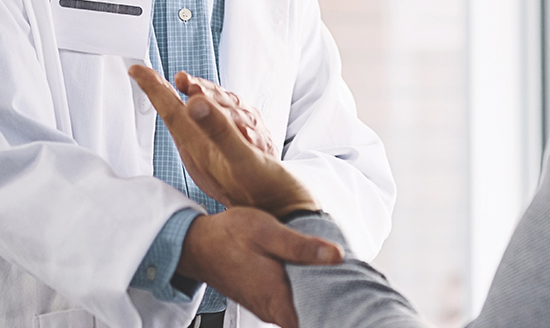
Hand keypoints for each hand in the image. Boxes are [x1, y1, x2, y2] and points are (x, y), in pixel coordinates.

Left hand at [130, 65, 319, 217]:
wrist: (287, 216)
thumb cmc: (267, 190)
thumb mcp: (242, 158)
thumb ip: (218, 129)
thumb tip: (193, 102)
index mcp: (202, 148)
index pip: (172, 111)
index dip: (153, 88)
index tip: (136, 70)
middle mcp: (208, 150)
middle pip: (187, 111)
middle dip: (180, 90)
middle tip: (176, 75)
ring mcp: (221, 153)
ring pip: (208, 118)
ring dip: (204, 98)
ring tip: (192, 86)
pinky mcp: (238, 156)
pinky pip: (227, 129)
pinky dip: (226, 115)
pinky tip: (227, 113)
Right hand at [177, 208, 342, 327]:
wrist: (197, 244)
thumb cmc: (228, 237)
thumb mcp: (268, 232)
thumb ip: (302, 246)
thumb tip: (336, 255)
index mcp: (277, 297)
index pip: (315, 321)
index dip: (336, 315)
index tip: (352, 303)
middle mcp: (272, 310)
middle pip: (311, 318)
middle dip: (330, 304)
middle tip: (349, 286)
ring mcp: (266, 307)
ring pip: (300, 313)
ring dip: (316, 298)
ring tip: (335, 280)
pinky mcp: (262, 301)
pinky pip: (290, 306)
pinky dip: (303, 295)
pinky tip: (311, 278)